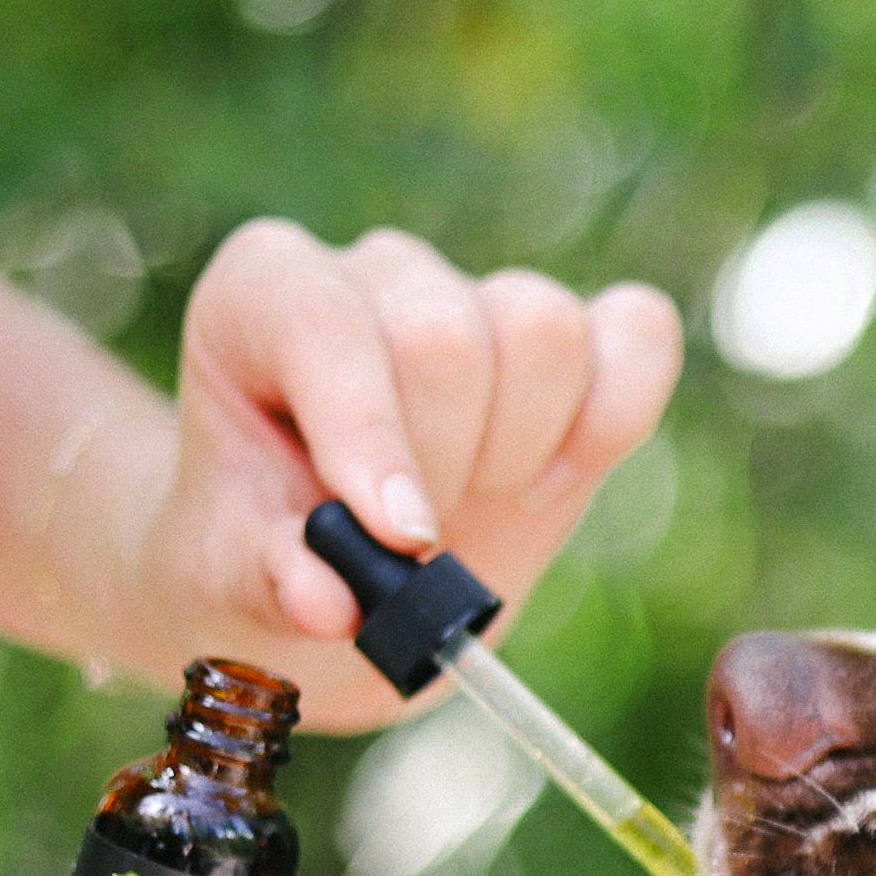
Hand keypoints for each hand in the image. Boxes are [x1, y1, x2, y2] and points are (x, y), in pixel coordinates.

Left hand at [103, 219, 684, 726]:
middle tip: (413, 541)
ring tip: (466, 503)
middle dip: (443, 465)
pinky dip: (618, 415)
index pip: (326, 325)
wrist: (327, 572)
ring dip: (519, 451)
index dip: (371, 431)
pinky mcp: (573, 332)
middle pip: (447, 337)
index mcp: (261, 295)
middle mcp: (373, 274)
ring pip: (542, 331)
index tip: (403, 539)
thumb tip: (331, 601)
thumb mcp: (235, 578)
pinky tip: (553, 482)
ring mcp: (477, 293)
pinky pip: (639, 332)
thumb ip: (273, 580)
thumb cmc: (264, 554)